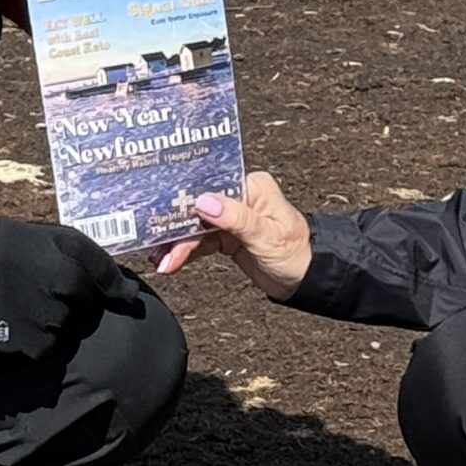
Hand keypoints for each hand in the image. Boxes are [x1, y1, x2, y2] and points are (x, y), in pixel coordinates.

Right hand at [0, 217, 140, 363]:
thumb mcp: (19, 234)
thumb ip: (57, 248)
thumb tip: (90, 269)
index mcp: (58, 245)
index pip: (100, 266)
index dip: (116, 283)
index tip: (129, 296)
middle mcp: (61, 278)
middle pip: (87, 298)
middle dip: (79, 301)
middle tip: (48, 296)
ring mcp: (48, 314)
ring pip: (67, 323)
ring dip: (54, 319)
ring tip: (18, 306)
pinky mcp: (33, 344)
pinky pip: (46, 344)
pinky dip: (35, 338)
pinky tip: (9, 325)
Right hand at [155, 170, 312, 301]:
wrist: (307, 280)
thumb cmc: (297, 252)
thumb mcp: (266, 235)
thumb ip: (236, 218)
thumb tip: (205, 201)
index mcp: (251, 186)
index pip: (211, 186)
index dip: (186, 199)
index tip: (164, 213)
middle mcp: (239, 197)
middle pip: (198, 208)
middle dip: (176, 228)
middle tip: (159, 246)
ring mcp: (231, 218)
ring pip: (196, 226)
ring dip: (177, 244)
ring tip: (162, 261)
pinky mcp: (227, 237)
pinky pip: (200, 241)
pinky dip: (185, 252)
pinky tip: (171, 261)